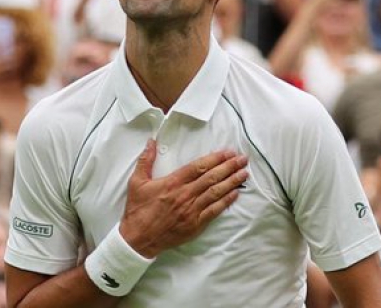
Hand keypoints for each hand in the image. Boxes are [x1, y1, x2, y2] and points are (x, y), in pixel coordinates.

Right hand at [119, 141, 247, 257]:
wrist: (138, 238)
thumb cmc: (138, 210)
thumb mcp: (136, 182)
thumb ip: (145, 160)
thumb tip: (151, 142)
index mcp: (172, 183)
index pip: (198, 167)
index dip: (214, 158)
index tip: (227, 152)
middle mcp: (185, 195)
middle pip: (211, 178)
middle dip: (229, 167)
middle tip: (242, 159)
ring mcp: (192, 210)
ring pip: (216, 193)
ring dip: (232, 181)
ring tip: (244, 173)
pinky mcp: (195, 224)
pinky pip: (214, 210)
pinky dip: (226, 201)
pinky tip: (235, 193)